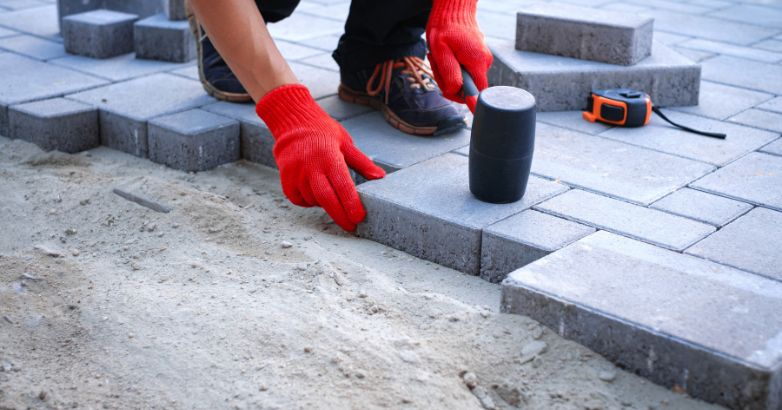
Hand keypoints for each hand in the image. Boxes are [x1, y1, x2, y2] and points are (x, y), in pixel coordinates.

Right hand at [255, 84, 385, 230]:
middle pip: (326, 199)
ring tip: (332, 197)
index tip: (359, 217)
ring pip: (313, 200)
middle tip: (351, 226)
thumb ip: (362, 162)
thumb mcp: (345, 143)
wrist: (292, 122)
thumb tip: (380, 176)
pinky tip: (315, 193)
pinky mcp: (285, 179)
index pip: (342, 185)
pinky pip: (299, 199)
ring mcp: (296, 174)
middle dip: (340, 215)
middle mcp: (311, 166)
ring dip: (325, 205)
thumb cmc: (323, 133)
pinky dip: (309, 201)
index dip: (351, 204)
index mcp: (329, 157)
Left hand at [426, 0, 492, 111]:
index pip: (477, 93)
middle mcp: (485, 62)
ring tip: (441, 59)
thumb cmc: (445, 27)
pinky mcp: (478, 58)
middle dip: (450, 83)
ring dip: (449, 75)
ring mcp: (483, 60)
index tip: (452, 94)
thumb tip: (455, 91)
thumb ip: (450, 73)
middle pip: (468, 88)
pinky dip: (453, 68)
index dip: (464, 98)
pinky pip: (465, 72)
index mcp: (478, 62)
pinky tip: (447, 57)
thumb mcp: (441, 51)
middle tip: (437, 66)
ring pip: (465, 80)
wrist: (453, 10)